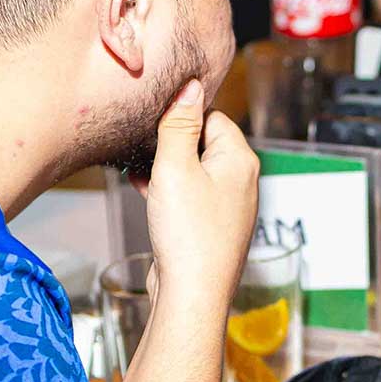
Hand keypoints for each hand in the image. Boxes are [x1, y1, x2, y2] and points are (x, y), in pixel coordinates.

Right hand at [139, 80, 259, 302]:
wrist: (192, 294)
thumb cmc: (188, 233)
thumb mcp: (175, 167)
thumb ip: (180, 125)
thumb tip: (191, 87)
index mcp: (240, 160)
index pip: (213, 116)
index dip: (182, 115)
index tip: (155, 118)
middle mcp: (241, 182)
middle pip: (205, 142)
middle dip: (173, 141)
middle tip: (143, 143)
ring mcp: (228, 206)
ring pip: (194, 170)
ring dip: (167, 166)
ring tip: (139, 166)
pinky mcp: (211, 227)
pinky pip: (190, 195)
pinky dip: (169, 188)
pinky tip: (144, 189)